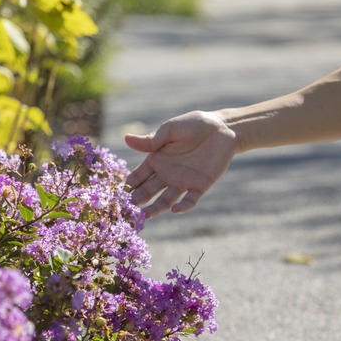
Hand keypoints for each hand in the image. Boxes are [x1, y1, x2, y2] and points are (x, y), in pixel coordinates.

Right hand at [124, 111, 238, 217]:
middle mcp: (166, 174)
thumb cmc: (194, 125)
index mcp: (156, 160)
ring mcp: (182, 182)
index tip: (117, 195)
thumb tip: (126, 139)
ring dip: (155, 209)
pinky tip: (175, 209)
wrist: (222, 128)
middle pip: (148, 191)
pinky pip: (190, 200)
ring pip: (165, 200)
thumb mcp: (170, 130)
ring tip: (145, 216)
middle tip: (126, 210)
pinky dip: (183, 206)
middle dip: (137, 200)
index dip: (128, 185)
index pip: (138, 177)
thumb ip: (151, 140)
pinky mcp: (200, 186)